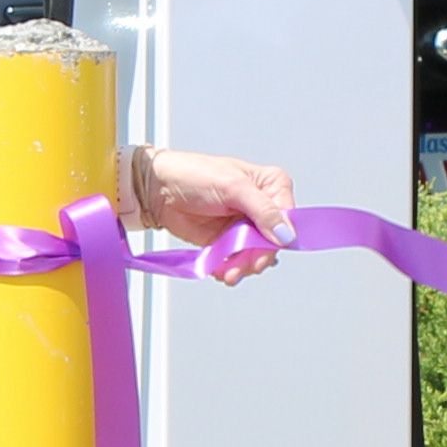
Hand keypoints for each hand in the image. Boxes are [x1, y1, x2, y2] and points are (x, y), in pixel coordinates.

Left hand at [125, 144, 296, 275]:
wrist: (159, 189)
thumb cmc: (194, 174)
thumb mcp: (233, 187)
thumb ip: (262, 210)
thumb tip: (285, 234)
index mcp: (270, 185)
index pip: (288, 215)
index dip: (280, 235)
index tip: (266, 248)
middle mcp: (261, 207)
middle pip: (273, 241)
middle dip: (258, 256)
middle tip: (245, 265)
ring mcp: (245, 226)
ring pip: (256, 255)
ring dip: (243, 266)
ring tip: (228, 271)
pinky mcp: (229, 241)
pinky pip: (237, 261)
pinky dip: (230, 269)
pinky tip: (220, 269)